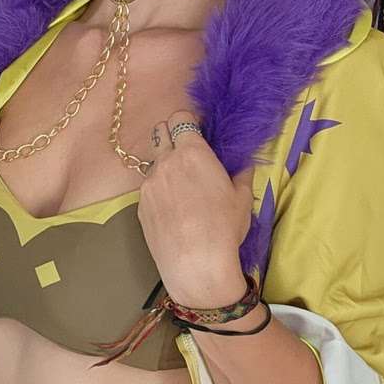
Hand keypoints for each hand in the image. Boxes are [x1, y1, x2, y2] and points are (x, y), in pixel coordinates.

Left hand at [137, 110, 253, 307]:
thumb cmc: (224, 228)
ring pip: (154, 162)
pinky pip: (149, 187)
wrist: (195, 266)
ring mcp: (148, 184)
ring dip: (166, 166)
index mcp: (192, 153)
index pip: (180, 117)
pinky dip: (160, 190)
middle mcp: (165, 162)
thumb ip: (241, 172)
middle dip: (173, 136)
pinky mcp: (140, 206)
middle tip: (190, 155)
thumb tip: (242, 163)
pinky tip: (174, 210)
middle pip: (160, 132)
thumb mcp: (243, 198)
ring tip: (183, 189)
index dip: (190, 123)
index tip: (200, 135)